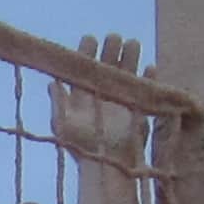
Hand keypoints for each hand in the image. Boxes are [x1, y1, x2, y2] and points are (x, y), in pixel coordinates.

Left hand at [53, 35, 147, 167]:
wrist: (106, 167)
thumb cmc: (81, 147)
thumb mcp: (63, 124)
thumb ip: (58, 102)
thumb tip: (52, 81)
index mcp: (82, 97)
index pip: (84, 69)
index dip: (87, 52)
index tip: (91, 38)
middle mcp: (101, 96)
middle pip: (107, 66)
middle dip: (111, 50)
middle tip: (114, 37)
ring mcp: (121, 102)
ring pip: (127, 73)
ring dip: (131, 57)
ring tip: (133, 43)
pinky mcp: (138, 111)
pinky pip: (147, 91)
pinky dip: (149, 80)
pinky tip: (151, 68)